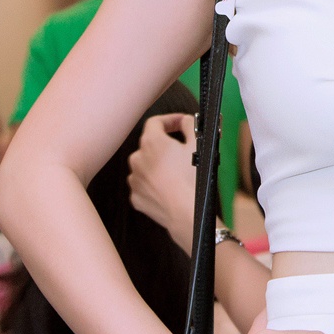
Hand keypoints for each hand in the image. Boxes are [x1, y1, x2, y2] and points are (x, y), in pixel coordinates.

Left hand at [128, 113, 196, 250]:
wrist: (186, 213)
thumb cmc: (193, 179)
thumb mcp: (199, 145)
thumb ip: (191, 125)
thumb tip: (187, 121)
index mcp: (151, 142)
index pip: (155, 122)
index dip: (170, 120)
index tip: (182, 123)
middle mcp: (137, 158)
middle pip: (150, 144)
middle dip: (166, 145)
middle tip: (183, 151)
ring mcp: (134, 179)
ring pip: (145, 165)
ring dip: (159, 165)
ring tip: (177, 173)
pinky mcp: (136, 197)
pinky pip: (144, 185)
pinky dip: (154, 183)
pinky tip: (169, 188)